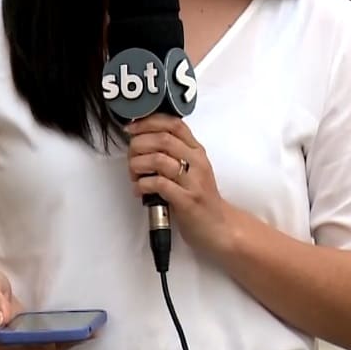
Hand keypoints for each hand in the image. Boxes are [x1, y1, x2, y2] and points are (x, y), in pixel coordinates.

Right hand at [0, 270, 81, 349]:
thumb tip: (4, 320)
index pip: (22, 349)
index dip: (41, 346)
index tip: (60, 339)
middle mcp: (4, 349)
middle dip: (60, 346)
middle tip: (85, 334)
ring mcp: (14, 349)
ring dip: (63, 346)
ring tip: (86, 335)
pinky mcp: (22, 343)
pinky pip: (42, 347)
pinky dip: (59, 342)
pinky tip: (75, 334)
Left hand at [126, 115, 233, 256]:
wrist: (219, 227)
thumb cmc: (200, 197)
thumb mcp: (192, 169)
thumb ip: (174, 153)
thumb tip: (142, 140)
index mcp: (197, 151)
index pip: (174, 124)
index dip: (149, 122)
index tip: (132, 128)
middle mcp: (197, 162)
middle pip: (162, 139)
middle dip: (138, 144)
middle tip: (130, 156)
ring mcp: (193, 181)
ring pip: (158, 159)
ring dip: (137, 165)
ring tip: (134, 175)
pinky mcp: (187, 200)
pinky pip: (158, 184)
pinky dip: (142, 184)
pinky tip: (139, 189)